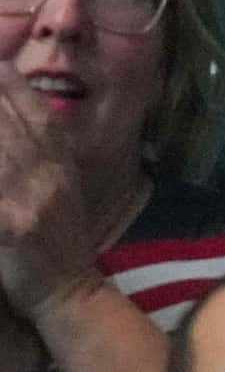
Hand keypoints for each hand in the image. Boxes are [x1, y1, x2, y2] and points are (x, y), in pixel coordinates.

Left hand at [0, 71, 95, 318]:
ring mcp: (31, 197)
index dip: (9, 81)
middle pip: (8, 122)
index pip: (32, 108)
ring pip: (0, 152)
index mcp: (58, 159)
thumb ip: (38, 152)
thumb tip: (14, 121)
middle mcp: (47, 171)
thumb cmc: (56, 239)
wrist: (70, 290)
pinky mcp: (13, 227)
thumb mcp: (58, 185)